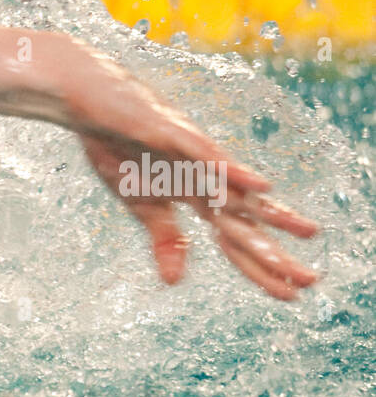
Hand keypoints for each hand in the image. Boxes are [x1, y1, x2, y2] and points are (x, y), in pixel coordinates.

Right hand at [62, 49, 318, 299]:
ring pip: (234, 189)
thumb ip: (163, 237)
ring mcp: (191, 153)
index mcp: (195, 195)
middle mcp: (204, 175)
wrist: (87, 100)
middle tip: (310, 282)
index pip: (233, 239)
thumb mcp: (139, 203)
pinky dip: (229, 170)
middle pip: (245, 219)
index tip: (289, 296)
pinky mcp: (170, 131)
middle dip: (275, 252)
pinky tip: (258, 185)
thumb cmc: (115, 146)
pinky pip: (204, 154)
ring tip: (304, 232)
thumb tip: (175, 281)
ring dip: (269, 212)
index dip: (259, 268)